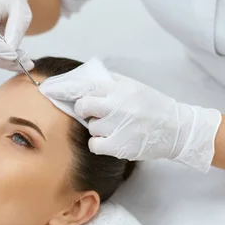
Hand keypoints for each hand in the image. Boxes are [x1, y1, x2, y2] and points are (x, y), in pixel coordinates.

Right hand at [0, 0, 33, 70]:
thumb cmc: (12, 1)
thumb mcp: (21, 12)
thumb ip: (16, 30)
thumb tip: (11, 50)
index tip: (14, 56)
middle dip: (6, 60)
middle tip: (28, 61)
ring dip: (7, 63)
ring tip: (26, 60)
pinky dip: (3, 62)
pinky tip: (17, 59)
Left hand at [47, 68, 221, 172]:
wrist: (176, 129)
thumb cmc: (152, 105)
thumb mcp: (132, 85)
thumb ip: (108, 81)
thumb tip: (81, 78)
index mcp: (118, 88)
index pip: (83, 85)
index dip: (63, 88)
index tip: (47, 88)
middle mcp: (116, 106)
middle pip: (82, 106)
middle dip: (83, 109)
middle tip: (93, 112)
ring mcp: (118, 126)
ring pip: (89, 126)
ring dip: (96, 127)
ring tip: (114, 125)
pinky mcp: (120, 146)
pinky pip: (94, 144)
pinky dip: (98, 143)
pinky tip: (111, 138)